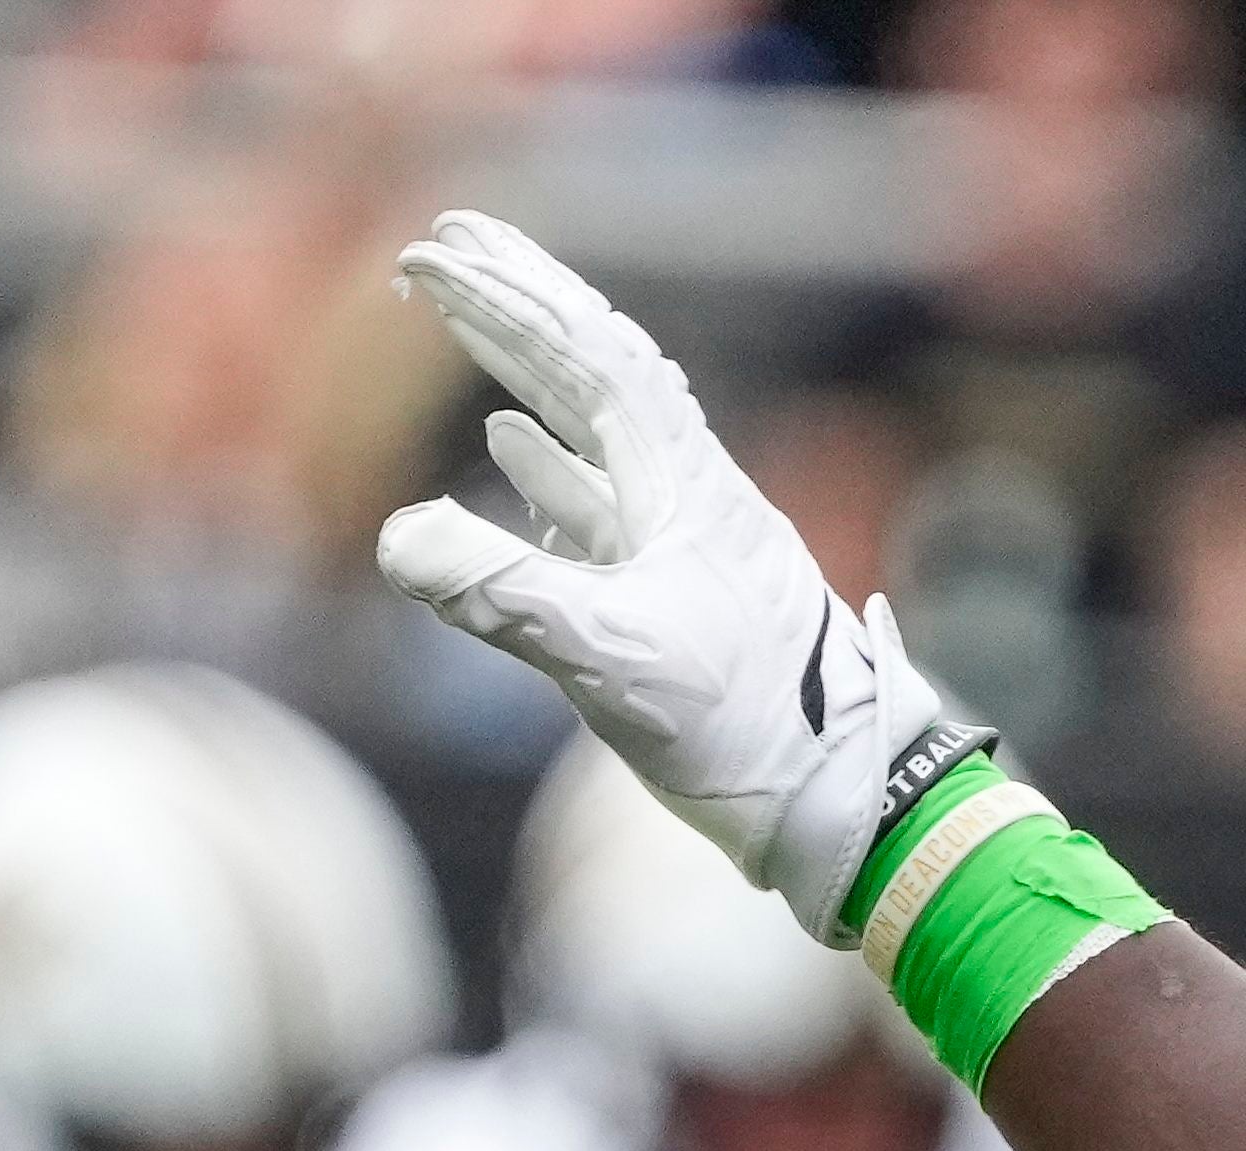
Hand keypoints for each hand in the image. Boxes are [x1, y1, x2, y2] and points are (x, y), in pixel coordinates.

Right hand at [375, 214, 970, 935]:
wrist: (847, 809)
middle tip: (444, 246)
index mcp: (686, 484)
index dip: (512, 296)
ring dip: (526, 372)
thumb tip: (398, 535)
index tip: (439, 249)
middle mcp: (688, 494)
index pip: (591, 356)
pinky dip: (548, 463)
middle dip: (517, 305)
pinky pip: (599, 503)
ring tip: (467, 321)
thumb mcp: (619, 662)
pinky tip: (507, 446)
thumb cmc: (754, 735)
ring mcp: (682, 544)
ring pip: (593, 430)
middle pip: (594, 370)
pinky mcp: (675, 598)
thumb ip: (508, 596)